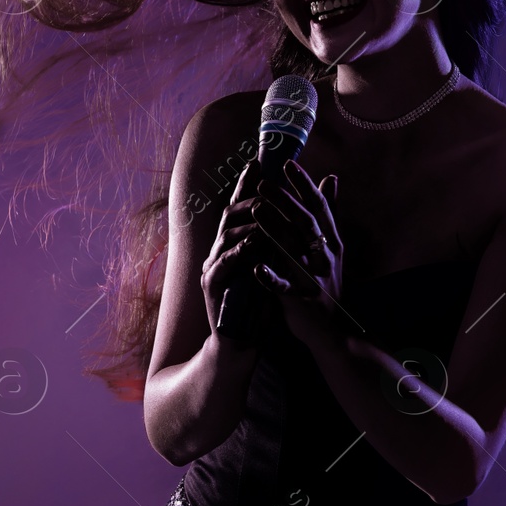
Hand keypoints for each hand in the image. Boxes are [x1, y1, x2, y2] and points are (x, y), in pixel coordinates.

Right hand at [200, 158, 269, 337]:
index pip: (240, 209)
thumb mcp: (271, 269)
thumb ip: (278, 242)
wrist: (240, 342)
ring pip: (227, 233)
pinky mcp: (212, 285)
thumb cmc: (257, 305)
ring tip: (264, 207)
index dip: (247, 185)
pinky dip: (240, 250)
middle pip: (231, 214)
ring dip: (247, 220)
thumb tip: (293, 215)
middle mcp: (220, 250)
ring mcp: (213, 267)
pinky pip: (225, 262)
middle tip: (262, 180)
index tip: (259, 163)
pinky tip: (253, 241)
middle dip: (247, 195)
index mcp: (234, 245)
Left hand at [251, 160, 343, 329]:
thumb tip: (332, 178)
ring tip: (256, 211)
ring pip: (293, 249)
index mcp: (332, 242)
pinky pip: (285, 287)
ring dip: (275, 229)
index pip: (319, 206)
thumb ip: (330, 213)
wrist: (333, 330)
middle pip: (305, 222)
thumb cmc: (326, 284)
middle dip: (285, 200)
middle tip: (263, 183)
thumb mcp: (332, 247)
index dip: (304, 184)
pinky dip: (271, 277)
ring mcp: (313, 278)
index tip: (289, 164)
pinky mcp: (301, 300)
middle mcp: (325, 256)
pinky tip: (256, 267)